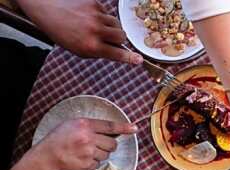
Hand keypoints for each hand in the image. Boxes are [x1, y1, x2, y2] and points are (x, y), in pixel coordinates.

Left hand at [18, 0, 141, 63]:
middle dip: (118, 38)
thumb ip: (99, 51)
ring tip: (96, 26)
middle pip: (122, 36)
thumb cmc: (62, 32)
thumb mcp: (79, 49)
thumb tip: (118, 51)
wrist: (47, 10)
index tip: (139, 60)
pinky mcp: (94, 4)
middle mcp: (95, 31)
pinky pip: (107, 13)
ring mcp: (95, 16)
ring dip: (111, 27)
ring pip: (116, 24)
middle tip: (109, 38)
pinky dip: (101, 16)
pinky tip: (88, 16)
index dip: (130, 58)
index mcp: (91, 46)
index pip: (117, 54)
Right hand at [35, 118, 137, 169]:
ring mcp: (88, 153)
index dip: (124, 127)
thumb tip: (113, 130)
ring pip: (107, 155)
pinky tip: (81, 159)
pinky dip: (92, 163)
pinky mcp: (88, 165)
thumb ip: (92, 126)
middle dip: (109, 146)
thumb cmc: (60, 138)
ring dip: (100, 154)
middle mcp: (88, 138)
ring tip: (85, 151)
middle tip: (98, 145)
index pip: (110, 126)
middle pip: (113, 144)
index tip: (135, 128)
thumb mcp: (74, 124)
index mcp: (85, 125)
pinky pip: (99, 164)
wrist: (48, 155)